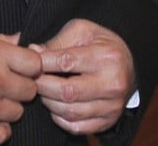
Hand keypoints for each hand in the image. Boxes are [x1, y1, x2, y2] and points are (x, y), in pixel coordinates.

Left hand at [32, 19, 135, 134]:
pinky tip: (54, 104)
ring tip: (42, 89)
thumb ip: (57, 41)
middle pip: (67, 92)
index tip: (30, 61)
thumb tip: (33, 51)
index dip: (42, 62)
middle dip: (42, 85)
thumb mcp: (81, 30)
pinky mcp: (109, 122)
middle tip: (31, 78)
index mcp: (106, 57)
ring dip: (48, 102)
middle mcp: (112, 84)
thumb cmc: (99, 43)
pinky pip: (77, 127)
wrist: (128, 63)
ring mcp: (112, 107)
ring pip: (70, 112)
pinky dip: (59, 118)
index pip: (66, 62)